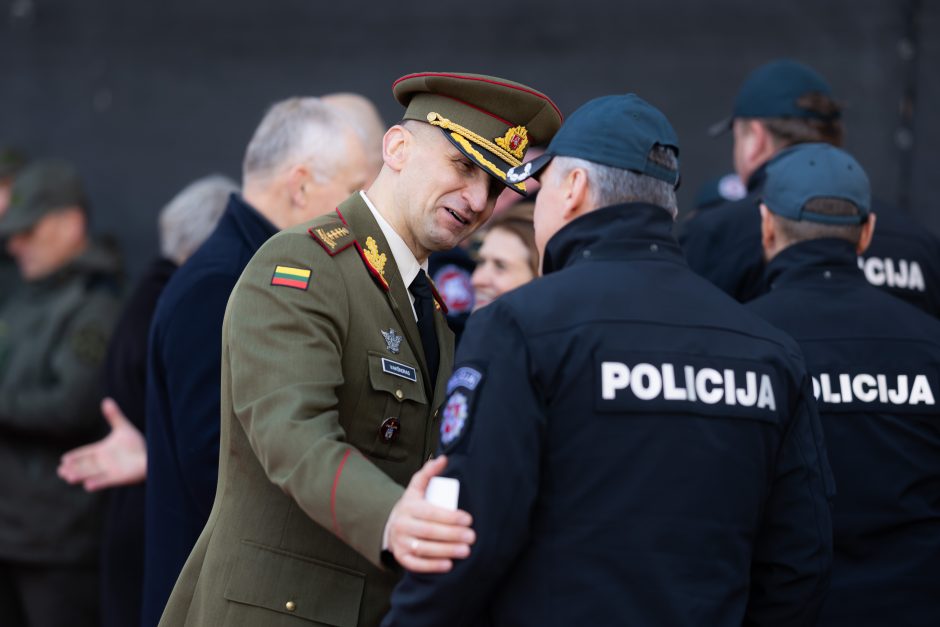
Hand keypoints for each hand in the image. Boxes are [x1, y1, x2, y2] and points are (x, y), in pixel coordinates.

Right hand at [57, 397, 146, 490]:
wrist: (152, 456)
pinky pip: (105, 481)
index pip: (85, 453)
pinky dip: (97, 483)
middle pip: (84, 466)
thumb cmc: (137, 444)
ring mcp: (110, 470)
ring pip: (91, 474)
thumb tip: (106, 400)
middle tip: (61, 470)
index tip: (63, 459)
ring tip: (68, 477)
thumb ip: (114, 416)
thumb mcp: (123, 428)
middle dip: (73, 468)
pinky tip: (87, 485)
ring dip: (80, 475)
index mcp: (102, 451)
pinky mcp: (118, 478)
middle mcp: (103, 462)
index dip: (75, 456)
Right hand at [386, 455, 475, 572]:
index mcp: (409, 507)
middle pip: (429, 532)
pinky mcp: (401, 558)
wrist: (391, 525)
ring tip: (466, 551)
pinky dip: (432, 566)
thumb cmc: (412, 506)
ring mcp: (400, 543)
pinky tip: (449, 565)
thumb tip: (443, 459)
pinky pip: (416, 564)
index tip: (468, 519)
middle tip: (472, 537)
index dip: (450, 517)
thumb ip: (429, 472)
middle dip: (453, 535)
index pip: (431, 513)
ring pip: (424, 549)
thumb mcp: (417, 487)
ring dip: (446, 551)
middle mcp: (402, 525)